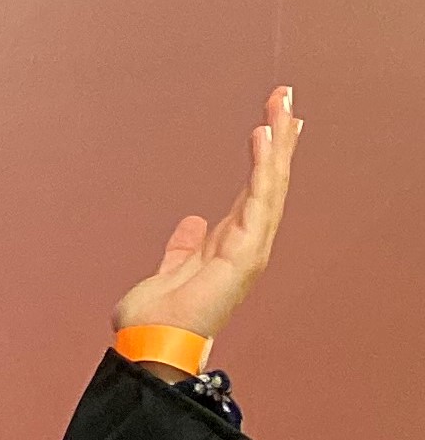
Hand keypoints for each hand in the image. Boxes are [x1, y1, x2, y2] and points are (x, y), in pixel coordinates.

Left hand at [112, 85, 301, 353]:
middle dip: (279, 139)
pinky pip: (258, 199)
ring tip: (281, 105)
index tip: (271, 124)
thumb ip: (184, 246)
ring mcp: (251, 247)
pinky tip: (263, 135)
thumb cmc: (159, 316)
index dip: (263, 157)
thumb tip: (192, 223)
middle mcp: (246, 242)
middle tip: (285, 97)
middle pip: (268, 180)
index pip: (252, 190)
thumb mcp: (171, 269)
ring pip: (270, 184)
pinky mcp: (246, 252)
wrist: (153, 342)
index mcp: (229, 243)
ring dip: (277, 143)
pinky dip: (263, 166)